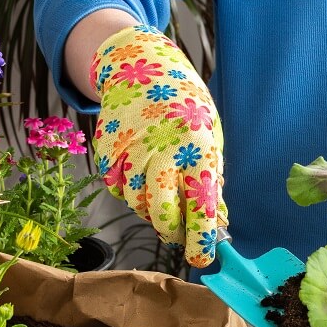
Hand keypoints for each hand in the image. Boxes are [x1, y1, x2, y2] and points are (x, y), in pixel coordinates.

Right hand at [90, 25, 225, 267]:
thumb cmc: (186, 108)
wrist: (143, 67)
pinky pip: (117, 189)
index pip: (201, 208)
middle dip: (170, 231)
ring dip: (150, 209)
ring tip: (162, 188)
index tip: (202, 258)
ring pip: (137, 204)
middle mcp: (163, 153)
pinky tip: (141, 172)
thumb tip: (218, 223)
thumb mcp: (210, 138)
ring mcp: (131, 152)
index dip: (201, 240)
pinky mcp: (108, 151)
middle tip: (177, 230)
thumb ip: (212, 180)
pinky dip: (130, 190)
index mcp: (197, 150)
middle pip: (159, 213)